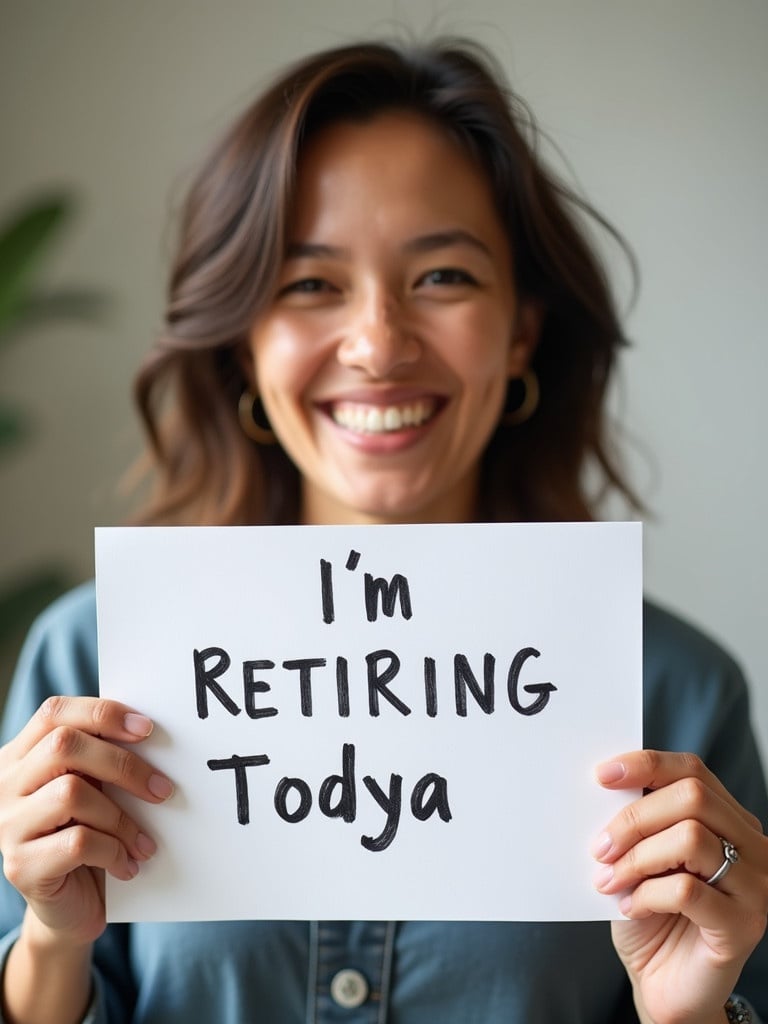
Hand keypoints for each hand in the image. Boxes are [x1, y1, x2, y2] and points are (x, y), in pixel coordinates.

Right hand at [0, 696, 173, 947]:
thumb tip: (147, 730)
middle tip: (162, 789)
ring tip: (144, 841)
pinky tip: (126, 864)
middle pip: (64, 746)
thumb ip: (100, 758)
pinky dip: (113, 850)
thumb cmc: (86, 834)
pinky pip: (78, 842)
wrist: (68, 908)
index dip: (101, 713)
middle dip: (123, 764)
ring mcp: (7, 825)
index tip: (147, 729)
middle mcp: (4, 785)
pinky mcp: (21, 866)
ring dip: (121, 818)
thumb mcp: (92, 788)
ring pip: (71, 793)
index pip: (54, 713)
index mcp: (20, 756)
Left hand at [593, 750, 767, 1023]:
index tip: (602, 774)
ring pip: (690, 838)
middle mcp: (751, 845)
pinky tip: (630, 907)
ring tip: (610, 879)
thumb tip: (605, 787)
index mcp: (727, 819)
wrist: (664, 984)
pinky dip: (646, 894)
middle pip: (691, 796)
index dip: (646, 764)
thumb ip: (637, 823)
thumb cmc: (650, 915)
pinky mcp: (744, 924)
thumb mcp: (640, 857)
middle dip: (634, 817)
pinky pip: (687, 890)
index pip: (692, 770)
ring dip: (636, 857)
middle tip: (599, 846)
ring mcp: (755, 885)